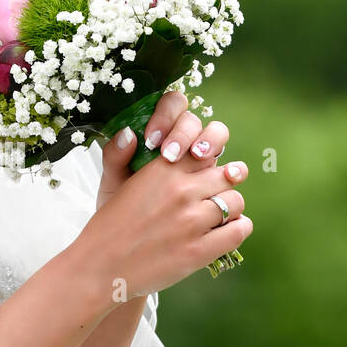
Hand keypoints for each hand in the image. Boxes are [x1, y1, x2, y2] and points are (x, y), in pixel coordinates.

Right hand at [81, 154, 253, 303]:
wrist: (100, 268)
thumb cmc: (108, 226)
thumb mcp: (113, 183)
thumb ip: (123, 155)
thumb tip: (130, 132)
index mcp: (162, 170)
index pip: (205, 150)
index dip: (209, 159)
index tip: (207, 170)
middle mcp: (180, 192)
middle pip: (227, 175)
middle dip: (225, 184)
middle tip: (216, 195)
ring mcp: (192, 222)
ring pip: (236, 202)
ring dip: (231, 208)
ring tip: (219, 217)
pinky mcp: (200, 251)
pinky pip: (239, 230)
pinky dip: (238, 229)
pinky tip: (225, 233)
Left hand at [96, 89, 245, 210]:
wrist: (130, 241)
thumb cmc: (121, 205)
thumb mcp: (113, 183)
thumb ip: (115, 157)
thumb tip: (128, 133)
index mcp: (160, 132)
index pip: (171, 105)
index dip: (165, 116)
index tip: (151, 140)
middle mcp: (185, 142)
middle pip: (195, 119)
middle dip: (185, 132)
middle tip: (171, 154)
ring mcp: (204, 161)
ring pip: (218, 135)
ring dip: (211, 142)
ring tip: (199, 158)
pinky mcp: (217, 184)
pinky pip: (232, 172)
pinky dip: (232, 172)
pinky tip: (225, 179)